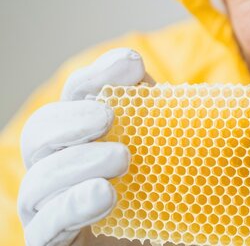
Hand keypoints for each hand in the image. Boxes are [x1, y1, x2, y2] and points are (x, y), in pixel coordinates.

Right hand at [18, 48, 152, 245]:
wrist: (164, 242)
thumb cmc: (165, 197)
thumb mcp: (169, 154)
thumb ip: (160, 119)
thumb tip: (155, 81)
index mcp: (83, 138)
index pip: (75, 97)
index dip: (97, 76)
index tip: (132, 65)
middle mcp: (58, 168)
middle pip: (39, 132)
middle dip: (71, 118)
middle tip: (108, 116)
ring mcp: (48, 208)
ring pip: (38, 179)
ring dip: (78, 163)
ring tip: (122, 159)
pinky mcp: (52, 242)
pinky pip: (45, 227)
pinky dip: (72, 206)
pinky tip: (104, 194)